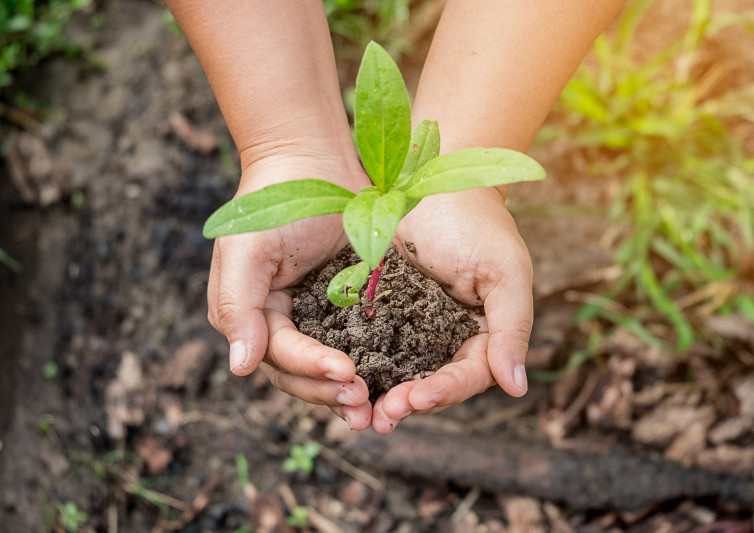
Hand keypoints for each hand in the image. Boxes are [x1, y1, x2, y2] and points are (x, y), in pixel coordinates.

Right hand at [207, 154, 373, 429]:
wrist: (312, 161)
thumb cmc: (272, 203)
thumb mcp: (246, 251)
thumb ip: (237, 307)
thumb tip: (240, 368)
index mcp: (255, 316)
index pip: (281, 355)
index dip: (311, 370)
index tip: (346, 374)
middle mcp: (285, 324)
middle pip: (304, 374)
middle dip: (330, 391)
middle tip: (363, 405)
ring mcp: (320, 316)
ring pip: (332, 367)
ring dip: (350, 390)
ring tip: (375, 408)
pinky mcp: (352, 304)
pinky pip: (362, 341)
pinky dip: (375, 363)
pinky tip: (394, 379)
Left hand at [371, 187, 532, 432]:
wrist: (429, 178)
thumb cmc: (476, 223)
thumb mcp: (504, 271)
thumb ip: (512, 328)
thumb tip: (517, 388)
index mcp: (480, 335)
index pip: (467, 375)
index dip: (444, 392)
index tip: (418, 399)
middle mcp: (443, 338)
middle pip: (428, 384)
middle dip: (407, 402)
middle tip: (382, 416)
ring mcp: (407, 327)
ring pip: (394, 372)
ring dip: (378, 394)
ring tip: (357, 409)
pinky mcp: (374, 311)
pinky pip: (364, 344)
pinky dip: (353, 364)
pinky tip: (337, 379)